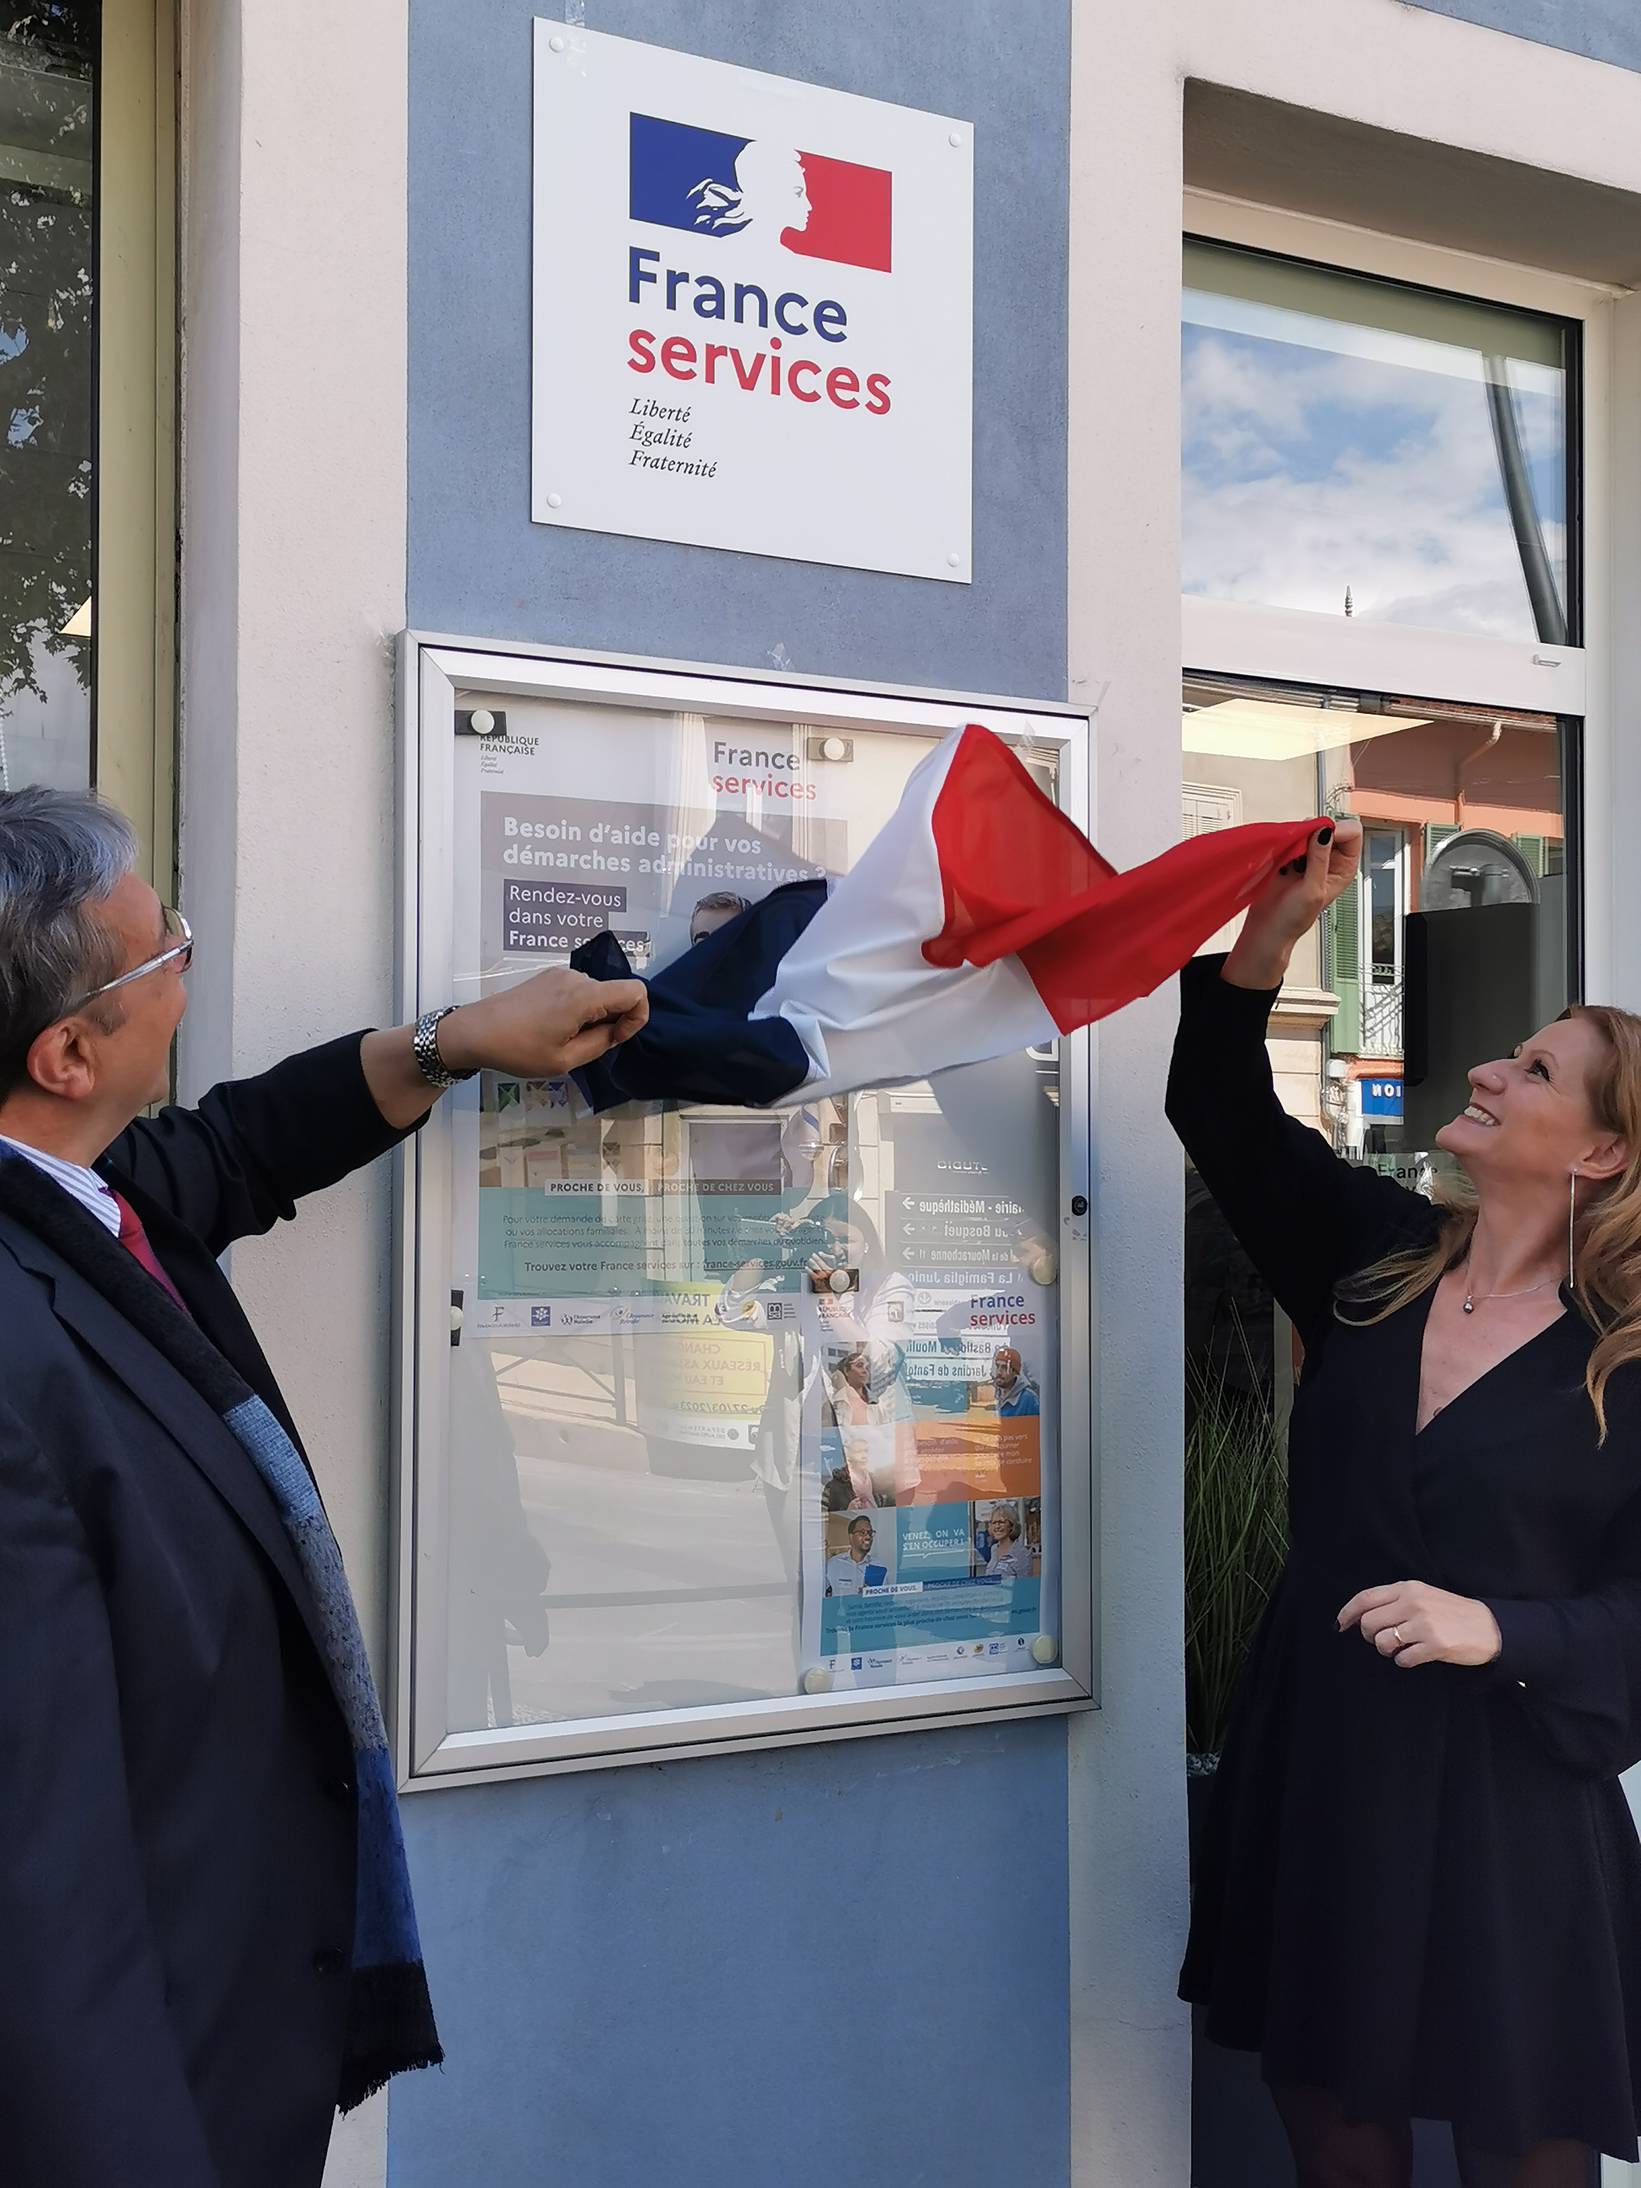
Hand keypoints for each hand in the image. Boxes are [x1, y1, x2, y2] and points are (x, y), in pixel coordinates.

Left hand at [440, 968, 647, 1078]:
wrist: (474, 1032)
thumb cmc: (518, 1049)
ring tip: (561, 1039)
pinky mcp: (547, 977)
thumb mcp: (564, 1060)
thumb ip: (600, 1043)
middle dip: (611, 1021)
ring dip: (592, 1018)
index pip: (636, 991)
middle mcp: (576, 977)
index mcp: (584, 995)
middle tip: (580, 1046)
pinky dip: (578, 1011)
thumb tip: (616, 1031)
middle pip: (615, 994)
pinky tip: (552, 1028)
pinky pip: (578, 992)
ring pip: (597, 995)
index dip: (637, 1017)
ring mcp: (560, 974)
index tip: (615, 1038)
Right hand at [1223, 816, 1361, 989]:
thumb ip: (1319, 859)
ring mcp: (1310, 856)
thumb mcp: (1312, 890)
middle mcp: (1330, 859)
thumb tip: (1324, 832)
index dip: (1338, 831)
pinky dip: (1288, 839)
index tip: (1320, 837)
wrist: (1269, 926)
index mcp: (1344, 868)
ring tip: (1292, 856)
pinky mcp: (1292, 855)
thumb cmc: (1294, 918)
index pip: (1353, 833)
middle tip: (1303, 848)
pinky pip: (1293, 836)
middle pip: (1332, 827)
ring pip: (1311, 829)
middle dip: (1316, 832)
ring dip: (1300, 836)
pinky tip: (1284, 856)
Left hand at [1336, 1579, 1501, 1668]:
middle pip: (1369, 1623)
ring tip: (1402, 1648)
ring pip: (1382, 1642)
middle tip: (1381, 1640)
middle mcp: (1413, 1603)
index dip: (1348, 1613)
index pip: (1366, 1598)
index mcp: (1408, 1588)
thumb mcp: (1424, 1595)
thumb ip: (1395, 1600)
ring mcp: (1424, 1624)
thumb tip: (1361, 1615)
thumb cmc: (1452, 1612)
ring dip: (1387, 1650)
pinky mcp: (1434, 1645)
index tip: (1340, 1625)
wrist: (1489, 1627)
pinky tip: (1416, 1655)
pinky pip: (1402, 1659)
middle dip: (1369, 1636)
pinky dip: (1404, 1661)